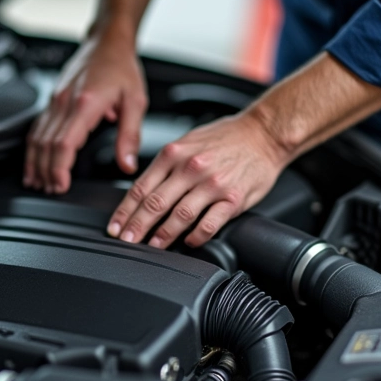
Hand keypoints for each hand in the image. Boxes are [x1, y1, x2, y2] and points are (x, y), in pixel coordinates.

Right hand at [24, 28, 147, 193]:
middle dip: (46, 172)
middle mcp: (65, 103)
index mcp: (85, 104)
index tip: (60, 186)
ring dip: (35, 163)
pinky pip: (37, 128)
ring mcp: (55, 101)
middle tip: (51, 191)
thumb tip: (127, 165)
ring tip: (38, 183)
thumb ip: (130, 136)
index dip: (59, 169)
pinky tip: (34, 162)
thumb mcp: (136, 102)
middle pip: (46, 145)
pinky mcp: (53, 101)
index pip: (64, 144)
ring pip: (36, 138)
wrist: (107, 42)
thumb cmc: (121, 68)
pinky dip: (32, 149)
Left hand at [106, 112, 288, 247]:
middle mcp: (191, 168)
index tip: (116, 228)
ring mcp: (213, 184)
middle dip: (137, 227)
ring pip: (180, 216)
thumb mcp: (188, 141)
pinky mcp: (233, 198)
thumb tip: (144, 192)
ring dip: (163, 235)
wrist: (264, 133)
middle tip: (128, 242)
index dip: (125, 211)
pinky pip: (210, 224)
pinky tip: (190, 242)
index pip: (141, 188)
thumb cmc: (226, 138)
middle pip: (155, 204)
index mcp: (175, 153)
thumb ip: (166, 166)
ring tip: (154, 246)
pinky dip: (197, 236)